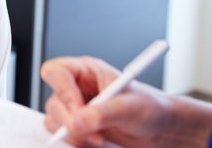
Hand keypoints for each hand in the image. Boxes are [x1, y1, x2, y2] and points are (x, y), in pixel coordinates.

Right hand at [41, 56, 211, 147]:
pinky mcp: (77, 130)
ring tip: (100, 141)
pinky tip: (98, 144)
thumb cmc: (149, 108)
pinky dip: (77, 145)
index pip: (55, 72)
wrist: (159, 130)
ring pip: (54, 123)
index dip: (61, 89)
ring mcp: (74, 111)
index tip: (78, 109)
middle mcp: (76, 90)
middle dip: (69, 121)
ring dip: (74, 136)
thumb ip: (103, 113)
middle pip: (53, 102)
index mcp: (86, 71)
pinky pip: (65, 139)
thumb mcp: (130, 107)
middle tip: (90, 134)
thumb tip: (76, 123)